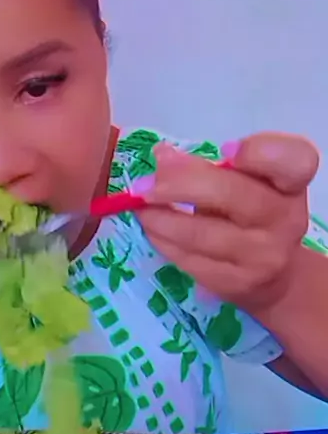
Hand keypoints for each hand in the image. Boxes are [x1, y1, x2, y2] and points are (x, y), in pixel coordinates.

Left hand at [136, 133, 318, 312]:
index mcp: (291, 183)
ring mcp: (262, 256)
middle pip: (232, 194)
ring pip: (201, 234)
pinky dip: (163, 241)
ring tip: (141, 206)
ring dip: (160, 217)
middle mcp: (285, 219)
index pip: (293, 161)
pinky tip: (153, 229)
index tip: (225, 149)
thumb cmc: (253, 214)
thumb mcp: (247, 181)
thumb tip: (161, 156)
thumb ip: (211, 164)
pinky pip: (189, 260)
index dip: (258, 152)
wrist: (276, 275)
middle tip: (145, 183)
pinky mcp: (236, 284)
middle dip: (180, 184)